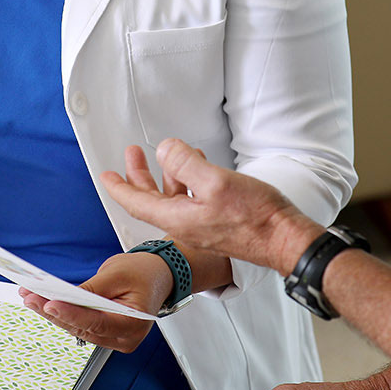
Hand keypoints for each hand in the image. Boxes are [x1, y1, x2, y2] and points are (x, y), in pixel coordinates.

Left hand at [18, 251, 172, 351]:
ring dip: (53, 313)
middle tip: (31, 296)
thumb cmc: (143, 273)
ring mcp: (114, 339)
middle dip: (53, 311)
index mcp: (134, 324)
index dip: (70, 313)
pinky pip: (80, 326)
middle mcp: (124, 338)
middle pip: (81, 327)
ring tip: (31, 297)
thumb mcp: (117, 273)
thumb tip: (65, 297)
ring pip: (77, 328)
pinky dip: (63, 314)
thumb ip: (92, 288)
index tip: (49, 303)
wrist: (157, 275)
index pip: (96, 321)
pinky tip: (45, 303)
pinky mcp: (105, 334)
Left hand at [101, 139, 320, 272]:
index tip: (106, 174)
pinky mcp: (217, 222)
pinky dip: (188, 179)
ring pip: (173, 197)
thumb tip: (164, 149)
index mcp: (177, 218)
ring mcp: (201, 225)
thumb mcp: (216, 182)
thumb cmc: (255, 217)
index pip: (137, 202)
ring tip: (166, 153)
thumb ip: (186, 163)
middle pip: (151, 199)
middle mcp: (185, 224)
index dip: (119, 186)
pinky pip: (192, 198)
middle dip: (139, 175)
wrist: (284, 239)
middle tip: (131, 154)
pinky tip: (197, 164)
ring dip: (166, 173)